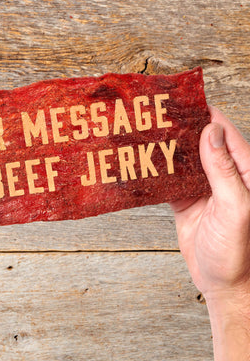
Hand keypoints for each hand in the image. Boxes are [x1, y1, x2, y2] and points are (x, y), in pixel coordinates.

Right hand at [170, 106, 249, 359]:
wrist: (224, 284)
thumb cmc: (238, 252)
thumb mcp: (235, 208)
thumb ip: (224, 169)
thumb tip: (211, 131)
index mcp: (243, 172)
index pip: (222, 133)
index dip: (203, 113)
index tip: (181, 99)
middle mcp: (223, 175)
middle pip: (199, 142)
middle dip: (179, 128)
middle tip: (155, 114)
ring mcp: (203, 187)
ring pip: (182, 159)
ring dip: (165, 147)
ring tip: (145, 132)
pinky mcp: (186, 200)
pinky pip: (170, 179)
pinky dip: (157, 171)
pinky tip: (143, 162)